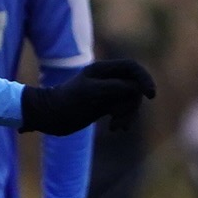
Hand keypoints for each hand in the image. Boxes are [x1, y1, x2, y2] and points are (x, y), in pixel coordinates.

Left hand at [20, 60, 157, 135]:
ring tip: (116, 127)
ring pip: (131, 101)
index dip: (145, 78)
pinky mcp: (106, 106)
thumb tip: (136, 89)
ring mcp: (108, 93)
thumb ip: (115, 87)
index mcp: (102, 70)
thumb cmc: (66, 103)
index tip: (150, 95)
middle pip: (135, 87)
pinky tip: (115, 129)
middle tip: (118, 118)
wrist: (48, 117)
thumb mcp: (91, 93)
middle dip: (131, 105)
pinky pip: (125, 110)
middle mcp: (107, 79)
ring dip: (128, 115)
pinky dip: (124, 120)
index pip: (133, 68)